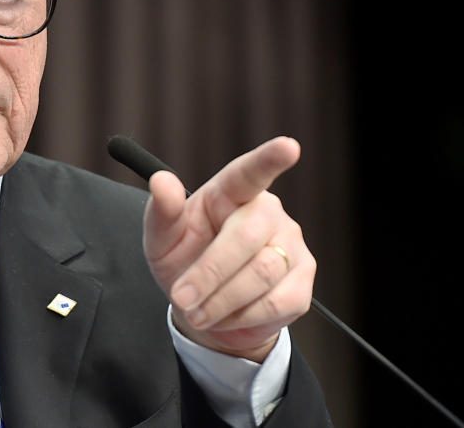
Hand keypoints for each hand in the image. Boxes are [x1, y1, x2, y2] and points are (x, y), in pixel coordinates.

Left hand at [143, 137, 314, 361]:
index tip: (288, 146)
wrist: (203, 307)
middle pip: (246, 237)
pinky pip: (276, 303)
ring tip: (197, 310)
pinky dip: (242, 316)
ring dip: (221, 300)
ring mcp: (290, 244)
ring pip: (262, 274)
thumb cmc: (183, 259)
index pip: (250, 172)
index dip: (269, 159)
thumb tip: (161, 181)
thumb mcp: (161, 238)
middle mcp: (266, 211)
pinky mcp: (302, 280)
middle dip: (209, 273)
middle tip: (181, 298)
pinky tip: (226, 314)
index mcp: (230, 192)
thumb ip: (161, 211)